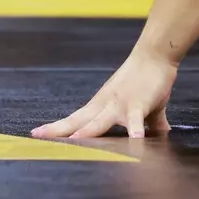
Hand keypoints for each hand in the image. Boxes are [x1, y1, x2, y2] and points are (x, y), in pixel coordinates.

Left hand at [31, 49, 176, 139]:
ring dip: (87, 133)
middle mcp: (104, 105)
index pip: (74, 119)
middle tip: (37, 136)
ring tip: (74, 142)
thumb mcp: (143, 107)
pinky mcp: (138, 104)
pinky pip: (135, 121)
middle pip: (77, 121)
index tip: (37, 133)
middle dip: (58, 130)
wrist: (154, 55)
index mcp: (101, 106)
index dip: (57, 127)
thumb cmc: (147, 81)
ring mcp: (119, 105)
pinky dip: (134, 131)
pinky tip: (135, 142)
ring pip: (99, 122)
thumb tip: (162, 134)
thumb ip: (150, 123)